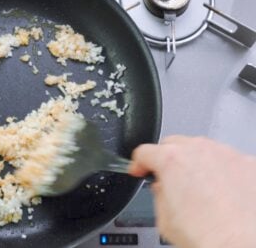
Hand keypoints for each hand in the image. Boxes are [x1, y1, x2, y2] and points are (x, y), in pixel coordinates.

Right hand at [129, 136, 255, 247]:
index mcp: (171, 160)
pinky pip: (228, 161)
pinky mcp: (248, 164)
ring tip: (199, 190)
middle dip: (167, 160)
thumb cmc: (209, 236)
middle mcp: (199, 150)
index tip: (140, 171)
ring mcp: (226, 154)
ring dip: (196, 164)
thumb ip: (158, 194)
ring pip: (202, 150)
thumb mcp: (164, 219)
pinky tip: (222, 193)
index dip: (138, 164)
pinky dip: (222, 172)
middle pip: (174, 145)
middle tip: (168, 180)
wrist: (244, 245)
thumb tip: (162, 190)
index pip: (144, 152)